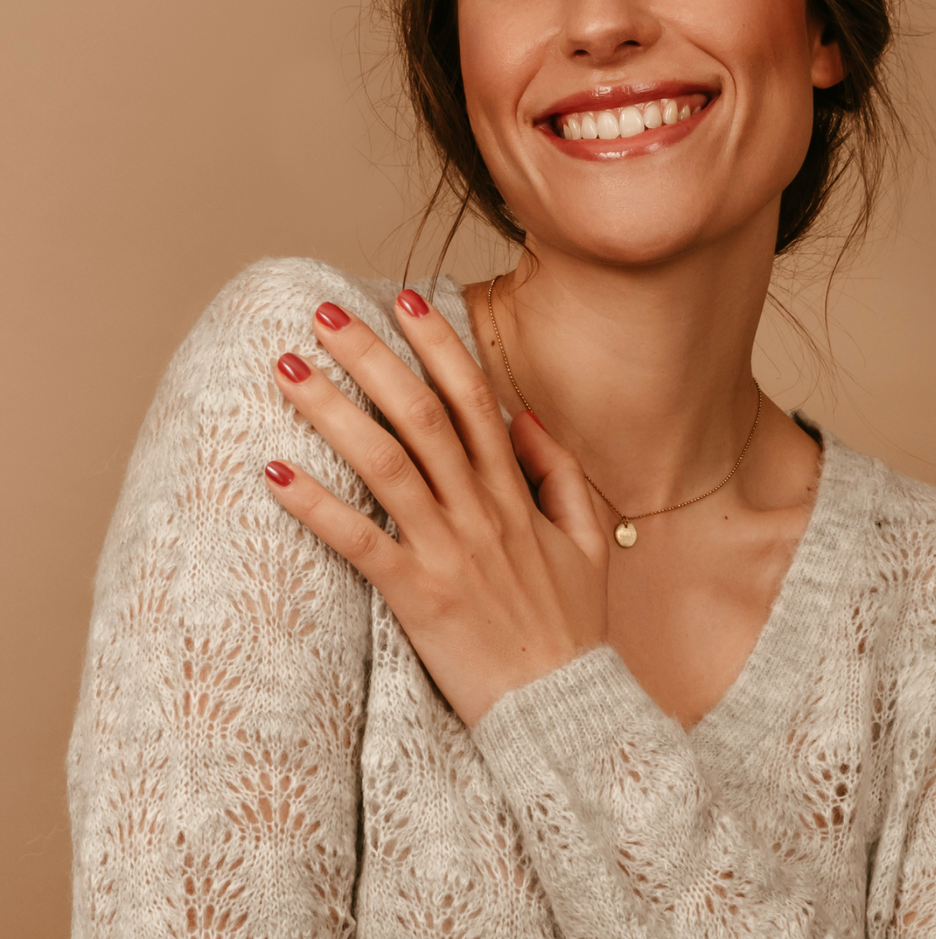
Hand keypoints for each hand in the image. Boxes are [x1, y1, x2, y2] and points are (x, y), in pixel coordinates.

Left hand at [263, 291, 608, 727]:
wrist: (562, 711)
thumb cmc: (572, 625)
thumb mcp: (587, 539)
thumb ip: (558, 472)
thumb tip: (522, 416)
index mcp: (515, 492)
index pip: (474, 398)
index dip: (439, 344)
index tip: (406, 298)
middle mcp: (479, 510)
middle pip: (419, 415)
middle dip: (371, 357)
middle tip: (324, 316)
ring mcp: (447, 551)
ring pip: (384, 464)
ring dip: (333, 412)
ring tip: (285, 371)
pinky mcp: (417, 596)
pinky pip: (359, 543)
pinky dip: (317, 507)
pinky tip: (274, 474)